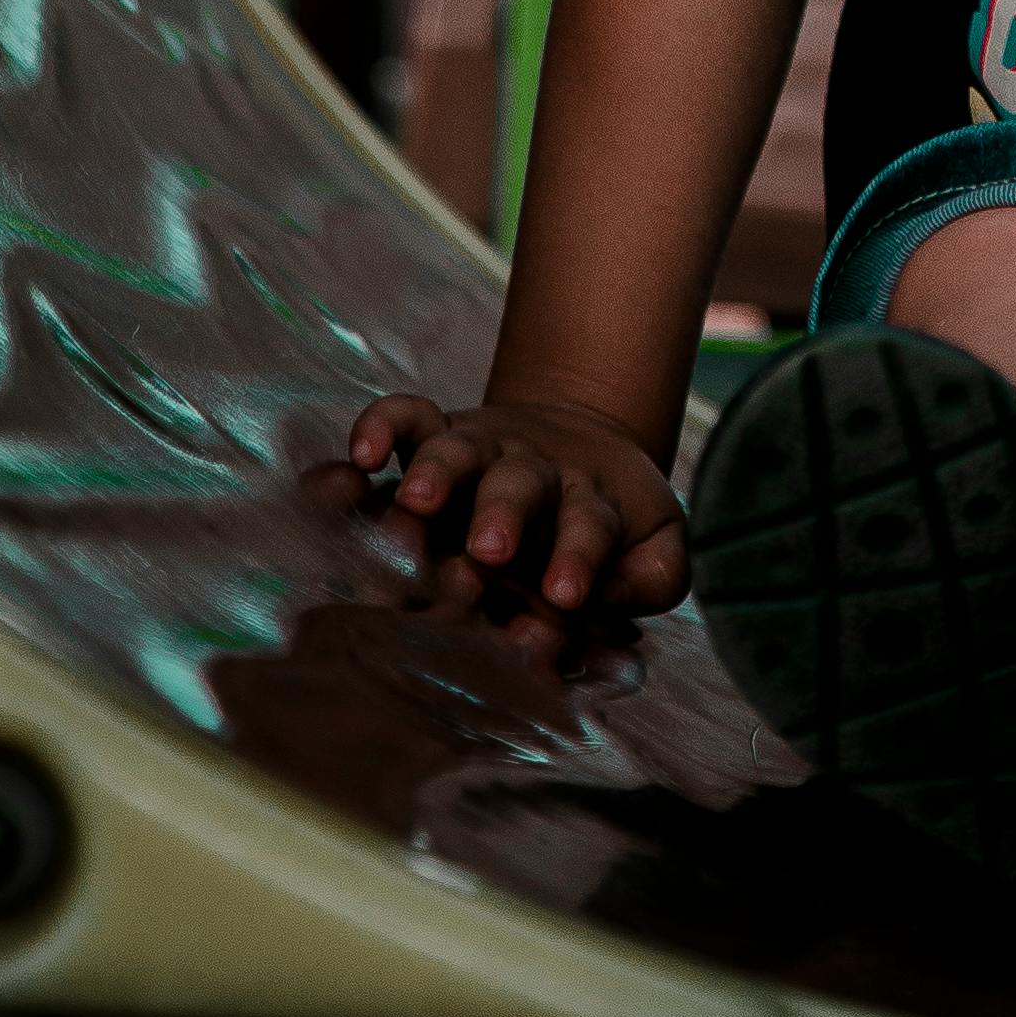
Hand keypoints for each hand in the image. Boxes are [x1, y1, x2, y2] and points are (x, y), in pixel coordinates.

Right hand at [347, 382, 687, 616]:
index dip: (579, 558)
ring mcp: (480, 453)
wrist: (586, 437)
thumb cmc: (613, 523)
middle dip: (502, 518)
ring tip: (415, 504)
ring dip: (435, 475)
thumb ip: (653, 576)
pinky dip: (382, 426)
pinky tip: (360, 459)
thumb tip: (615, 598)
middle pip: (518, 488)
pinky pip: (406, 417)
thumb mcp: (655, 546)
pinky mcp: (436, 436)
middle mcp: (530, 475)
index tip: (564, 595)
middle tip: (488, 553)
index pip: (588, 529)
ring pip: (456, 452)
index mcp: (587, 505)